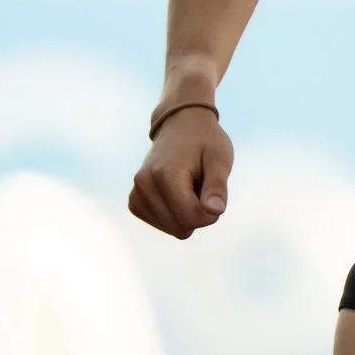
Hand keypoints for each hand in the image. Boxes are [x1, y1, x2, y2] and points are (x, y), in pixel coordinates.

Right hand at [129, 106, 233, 236]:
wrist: (179, 125)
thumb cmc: (204, 141)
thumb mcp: (219, 159)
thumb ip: (217, 186)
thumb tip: (215, 211)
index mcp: (165, 174)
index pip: (192, 217)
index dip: (212, 212)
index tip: (215, 192)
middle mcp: (144, 184)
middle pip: (181, 228)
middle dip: (199, 213)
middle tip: (200, 185)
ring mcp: (136, 193)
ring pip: (173, 229)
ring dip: (186, 213)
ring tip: (188, 185)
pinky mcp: (135, 201)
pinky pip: (162, 224)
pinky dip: (174, 214)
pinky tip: (176, 192)